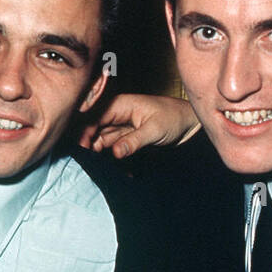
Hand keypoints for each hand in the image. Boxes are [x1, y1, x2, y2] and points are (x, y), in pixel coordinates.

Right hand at [78, 94, 198, 158]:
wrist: (189, 124)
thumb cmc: (174, 119)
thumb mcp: (154, 131)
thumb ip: (134, 141)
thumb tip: (115, 153)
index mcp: (120, 104)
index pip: (94, 117)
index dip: (85, 132)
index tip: (82, 149)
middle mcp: (117, 114)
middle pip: (94, 128)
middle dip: (89, 143)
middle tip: (88, 161)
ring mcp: (121, 125)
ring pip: (101, 138)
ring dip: (98, 151)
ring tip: (97, 166)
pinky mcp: (125, 136)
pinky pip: (112, 146)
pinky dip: (109, 155)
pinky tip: (109, 166)